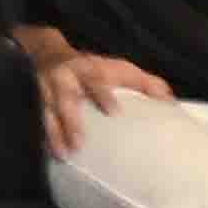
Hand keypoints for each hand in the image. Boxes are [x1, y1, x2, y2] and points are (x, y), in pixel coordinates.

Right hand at [30, 38, 170, 160]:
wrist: (46, 52)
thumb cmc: (93, 67)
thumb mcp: (120, 68)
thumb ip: (145, 84)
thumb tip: (171, 103)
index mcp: (87, 70)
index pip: (95, 82)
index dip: (102, 95)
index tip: (114, 112)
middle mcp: (64, 80)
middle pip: (65, 99)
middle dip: (70, 121)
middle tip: (80, 143)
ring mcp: (46, 92)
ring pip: (48, 113)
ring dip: (55, 134)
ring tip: (63, 155)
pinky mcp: (37, 103)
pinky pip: (39, 121)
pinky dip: (44, 137)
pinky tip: (51, 153)